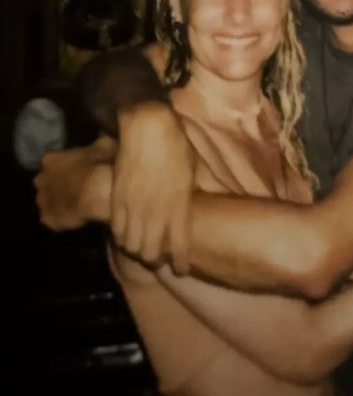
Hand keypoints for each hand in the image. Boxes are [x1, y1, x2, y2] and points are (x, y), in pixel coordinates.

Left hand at [34, 137, 113, 230]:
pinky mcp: (47, 218)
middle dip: (57, 184)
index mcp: (50, 160)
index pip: (52, 162)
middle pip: (45, 181)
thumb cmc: (100, 165)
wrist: (99, 192)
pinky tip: (76, 217)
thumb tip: (102, 140)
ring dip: (59, 202)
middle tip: (77, 186)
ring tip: (77, 204)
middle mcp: (40, 179)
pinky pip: (53, 218)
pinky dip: (62, 219)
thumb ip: (97, 143)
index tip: (78, 170)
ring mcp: (42, 200)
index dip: (65, 167)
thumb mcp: (103, 145)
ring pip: (47, 201)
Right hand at [112, 103, 195, 273]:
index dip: (180, 262)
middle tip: (158, 258)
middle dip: (155, 260)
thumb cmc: (176, 145)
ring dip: (137, 251)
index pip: (180, 244)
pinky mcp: (118, 197)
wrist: (148, 126)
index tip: (181, 269)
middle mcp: (156, 210)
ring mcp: (135, 205)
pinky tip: (126, 236)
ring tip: (141, 249)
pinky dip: (122, 237)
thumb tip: (187, 212)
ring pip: (132, 245)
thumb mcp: (191, 172)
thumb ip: (187, 197)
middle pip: (151, 252)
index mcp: (179, 204)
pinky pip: (117, 229)